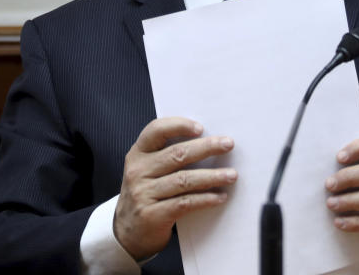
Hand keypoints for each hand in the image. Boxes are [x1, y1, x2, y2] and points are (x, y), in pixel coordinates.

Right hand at [114, 117, 236, 259]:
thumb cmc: (146, 194)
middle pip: (177, 154)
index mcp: (138, 154)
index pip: (155, 130)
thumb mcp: (147, 170)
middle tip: (228, 144)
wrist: (127, 232)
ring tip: (232, 175)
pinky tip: (220, 197)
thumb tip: (208, 142)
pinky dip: (205, 199)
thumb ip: (167, 155)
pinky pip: (185, 203)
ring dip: (212, 176)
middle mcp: (138, 171)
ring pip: (184, 180)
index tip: (201, 127)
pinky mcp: (152, 215)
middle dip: (206, 147)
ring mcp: (143, 194)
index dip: (178, 125)